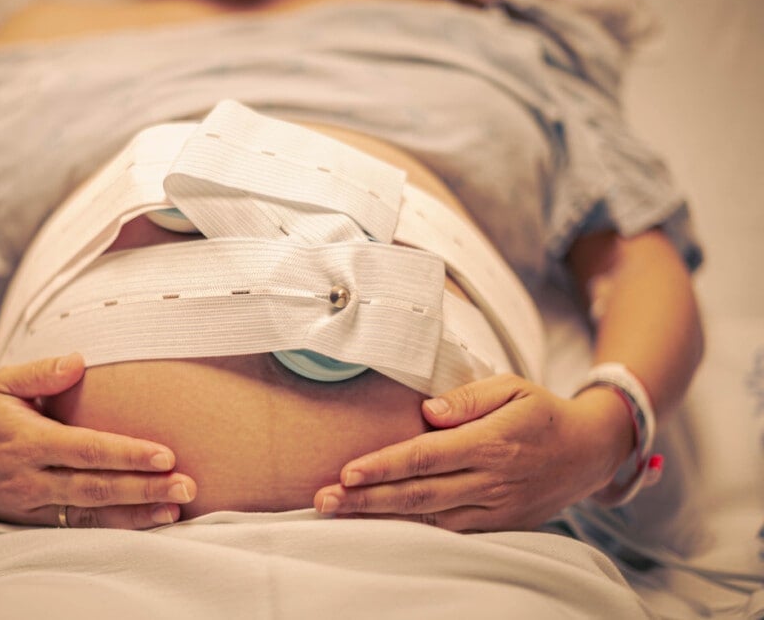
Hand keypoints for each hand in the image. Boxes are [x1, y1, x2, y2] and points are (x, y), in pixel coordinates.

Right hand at [0, 353, 196, 528]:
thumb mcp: (0, 382)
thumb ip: (41, 373)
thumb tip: (79, 360)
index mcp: (26, 442)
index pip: (85, 450)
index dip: (127, 454)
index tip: (166, 455)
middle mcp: (30, 478)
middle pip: (96, 488)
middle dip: (144, 489)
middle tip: (187, 487)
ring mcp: (31, 505)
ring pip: (91, 515)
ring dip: (136, 513)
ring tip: (176, 509)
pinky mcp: (33, 521)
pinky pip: (79, 527)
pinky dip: (116, 526)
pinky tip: (149, 521)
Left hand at [312, 373, 631, 530]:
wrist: (591, 452)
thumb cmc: (543, 412)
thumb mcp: (512, 387)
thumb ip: (468, 398)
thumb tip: (426, 411)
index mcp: (492, 443)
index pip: (426, 457)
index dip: (384, 466)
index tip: (347, 471)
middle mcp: (492, 480)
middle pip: (419, 493)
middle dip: (367, 499)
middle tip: (326, 500)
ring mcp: (496, 507)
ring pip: (429, 517)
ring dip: (381, 517)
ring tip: (341, 511)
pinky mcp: (499, 524)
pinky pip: (449, 529)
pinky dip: (412, 528)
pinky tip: (380, 523)